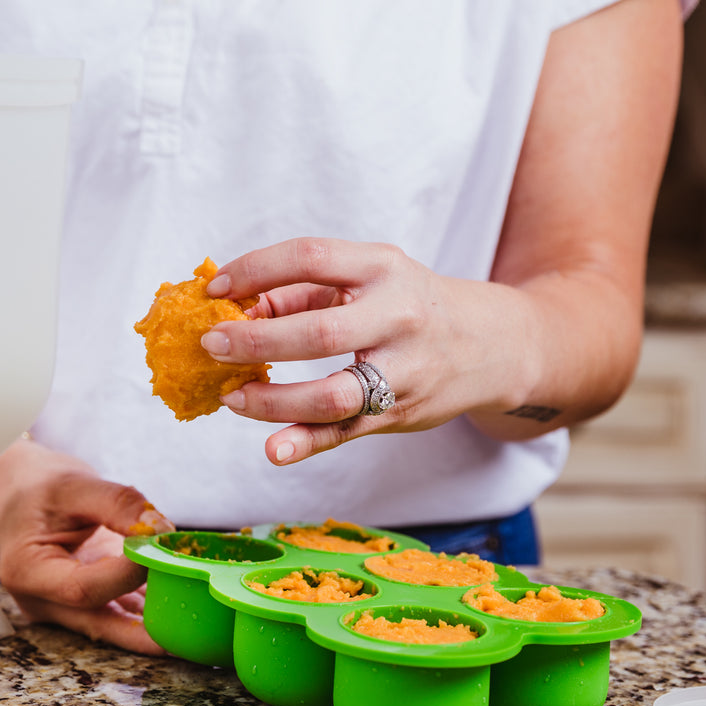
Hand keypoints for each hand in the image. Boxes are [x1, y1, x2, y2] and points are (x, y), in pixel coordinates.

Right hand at [0, 437, 174, 653]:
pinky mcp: (87, 604)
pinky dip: (150, 613)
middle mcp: (43, 601)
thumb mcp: (75, 484)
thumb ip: (118, 503)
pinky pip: (121, 613)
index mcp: (27, 572)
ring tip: (197, 629)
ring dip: (155, 627)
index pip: (82, 587)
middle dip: (147, 629)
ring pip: (116, 626)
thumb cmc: (42, 488)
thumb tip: (160, 529)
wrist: (25, 494)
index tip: (158, 549)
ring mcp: (64, 609)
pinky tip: (183, 612)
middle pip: (101, 622)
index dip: (125, 575)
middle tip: (191, 630)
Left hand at [199, 237, 539, 465]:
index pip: (310, 257)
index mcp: (383, 267)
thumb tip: (239, 311)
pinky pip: (349, 431)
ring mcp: (405, 369)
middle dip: (256, 340)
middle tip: (211, 345)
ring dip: (273, 399)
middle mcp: (399, 315)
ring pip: (335, 393)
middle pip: (319, 330)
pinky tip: (273, 448)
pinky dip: (308, 442)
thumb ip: (301, 290)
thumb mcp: (366, 277)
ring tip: (232, 396)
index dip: (255, 271)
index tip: (215, 290)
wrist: (493, 343)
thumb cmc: (409, 303)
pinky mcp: (403, 412)